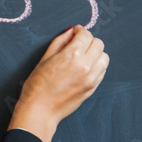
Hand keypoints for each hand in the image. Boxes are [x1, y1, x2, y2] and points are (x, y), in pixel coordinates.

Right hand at [7, 25, 108, 141]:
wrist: (40, 110)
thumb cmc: (37, 85)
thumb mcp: (44, 58)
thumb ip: (60, 42)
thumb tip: (71, 31)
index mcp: (72, 55)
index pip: (86, 35)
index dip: (80, 31)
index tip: (76, 32)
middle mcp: (85, 65)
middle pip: (98, 44)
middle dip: (89, 41)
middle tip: (79, 44)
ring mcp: (91, 78)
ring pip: (104, 57)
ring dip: (95, 54)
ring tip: (83, 57)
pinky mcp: (92, 88)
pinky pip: (102, 71)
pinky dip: (96, 66)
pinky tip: (84, 68)